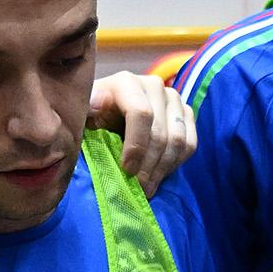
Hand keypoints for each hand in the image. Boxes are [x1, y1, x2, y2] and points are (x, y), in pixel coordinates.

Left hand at [88, 70, 198, 188]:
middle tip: (137, 188)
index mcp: (126, 82)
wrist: (107, 117)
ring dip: (162, 169)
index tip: (126, 170)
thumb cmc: (92, 119)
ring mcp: (173, 99)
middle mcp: (154, 85)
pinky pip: (190, 144)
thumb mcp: (82, 115)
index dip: (136, 145)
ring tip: (146, 187)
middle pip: (161, 132)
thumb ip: (88, 109)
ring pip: (178, 141)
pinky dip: (175, 164)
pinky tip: (158, 176)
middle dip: (148, 165)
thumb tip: (100, 102)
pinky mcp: (185, 113)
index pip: (141, 113)